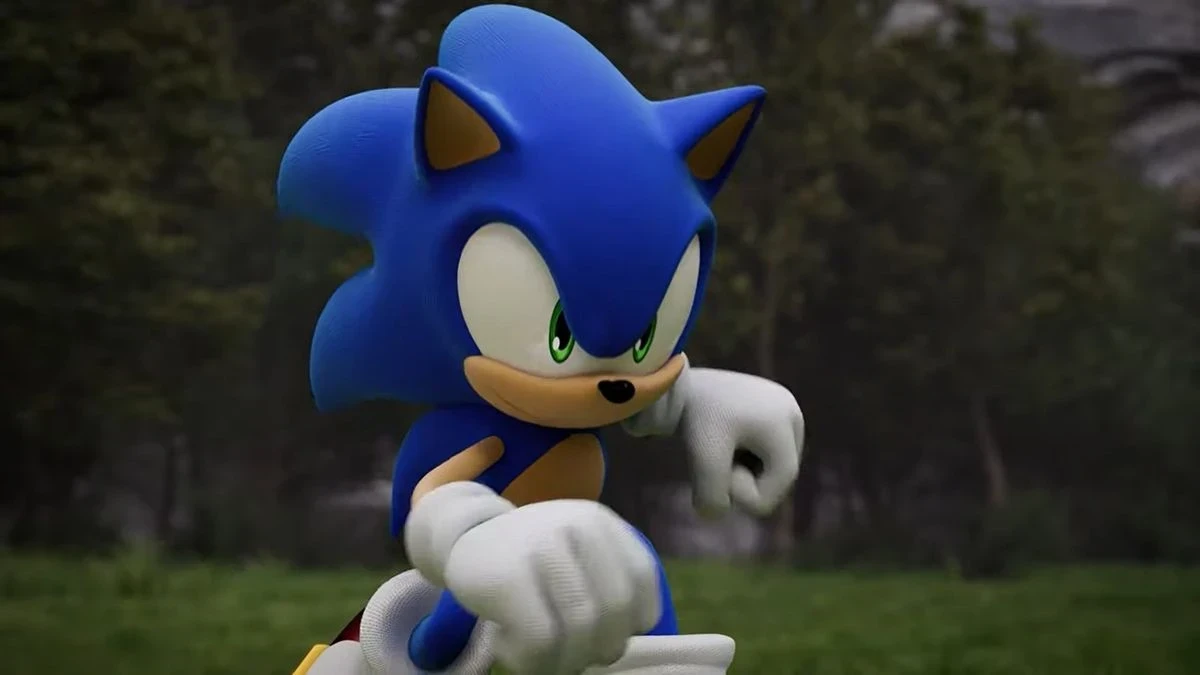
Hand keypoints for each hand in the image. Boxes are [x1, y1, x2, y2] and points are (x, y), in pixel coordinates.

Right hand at [414, 488, 659, 674]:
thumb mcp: (575, 556)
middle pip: (614, 612)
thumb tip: (631, 644)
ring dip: (566, 660)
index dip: (632, 620)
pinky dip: (534, 661)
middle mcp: (575, 527)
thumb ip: (608, 585)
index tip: (605, 632)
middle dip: (599, 647)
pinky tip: (513, 649)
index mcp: (599, 522)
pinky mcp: (507, 578)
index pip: (641, 582)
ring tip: (545, 657)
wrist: (462, 537)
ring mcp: (540, 548)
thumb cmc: (529, 560)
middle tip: (574, 654)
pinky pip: (542, 641)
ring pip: (580, 630)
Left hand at [676, 368, 803, 517]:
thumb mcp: (702, 457)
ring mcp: (786, 408)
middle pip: (780, 474)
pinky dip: (744, 456)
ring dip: (745, 469)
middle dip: (746, 479)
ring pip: (773, 464)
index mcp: (785, 422)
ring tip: (719, 447)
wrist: (679, 381)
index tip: (716, 475)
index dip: (747, 493)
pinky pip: (766, 450)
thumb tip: (716, 515)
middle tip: (714, 462)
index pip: (781, 482)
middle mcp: (793, 412)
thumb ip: (712, 496)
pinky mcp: (774, 408)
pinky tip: (724, 440)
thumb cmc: (695, 416)